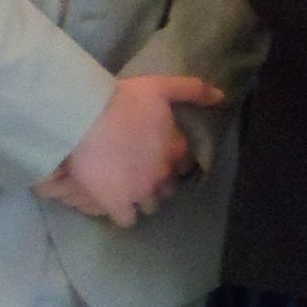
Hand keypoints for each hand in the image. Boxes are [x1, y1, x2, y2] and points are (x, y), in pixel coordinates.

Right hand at [36, 75, 223, 227]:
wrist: (85, 117)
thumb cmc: (124, 100)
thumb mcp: (162, 86)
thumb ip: (193, 90)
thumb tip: (221, 97)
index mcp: (176, 148)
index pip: (184, 165)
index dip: (174, 162)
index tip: (161, 158)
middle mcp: (163, 173)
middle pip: (169, 188)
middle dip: (159, 183)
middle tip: (142, 173)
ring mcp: (141, 191)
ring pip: (152, 206)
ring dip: (144, 199)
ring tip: (129, 190)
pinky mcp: (118, 203)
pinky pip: (128, 220)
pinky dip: (124, 214)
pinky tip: (116, 204)